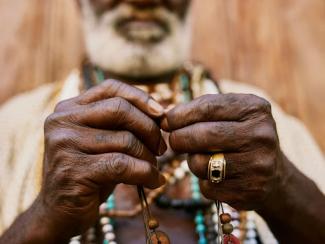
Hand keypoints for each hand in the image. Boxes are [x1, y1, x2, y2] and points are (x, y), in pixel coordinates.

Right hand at [39, 79, 166, 239]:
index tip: (162, 114)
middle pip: (120, 109)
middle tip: (161, 148)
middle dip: (149, 128)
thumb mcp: (105, 143)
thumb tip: (164, 111)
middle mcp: (62, 121)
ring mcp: (65, 145)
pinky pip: (122, 165)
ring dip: (148, 156)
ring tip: (154, 168)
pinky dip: (146, 173)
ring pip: (125, 139)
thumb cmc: (90, 174)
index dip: (141, 97)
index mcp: (69, 109)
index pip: (110, 88)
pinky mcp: (73, 171)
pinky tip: (154, 181)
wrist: (59, 213)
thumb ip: (124, 125)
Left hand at [162, 93, 284, 210]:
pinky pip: (207, 187)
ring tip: (202, 158)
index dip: (180, 115)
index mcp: (255, 109)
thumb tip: (165, 117)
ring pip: (201, 164)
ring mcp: (257, 165)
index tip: (166, 121)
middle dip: (178, 138)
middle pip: (202, 135)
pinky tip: (216, 177)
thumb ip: (202, 110)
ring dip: (192, 162)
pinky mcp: (250, 191)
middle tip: (174, 140)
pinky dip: (204, 182)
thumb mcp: (232, 115)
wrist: (274, 176)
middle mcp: (261, 135)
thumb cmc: (242, 138)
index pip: (207, 107)